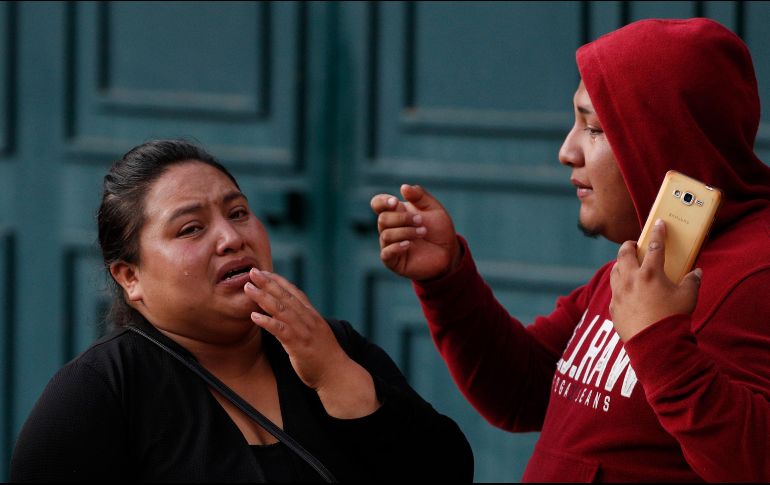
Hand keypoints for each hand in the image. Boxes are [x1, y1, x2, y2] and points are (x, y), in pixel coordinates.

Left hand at [244, 269, 378, 416]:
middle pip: (285, 296)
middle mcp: (309, 319)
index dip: (279, 281)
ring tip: (248, 288)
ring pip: (281, 309)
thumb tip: (291, 317)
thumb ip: (305, 323)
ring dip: (263, 297)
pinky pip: (280, 330)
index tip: (264, 272)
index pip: (294, 292)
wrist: (338, 374)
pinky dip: (267, 321)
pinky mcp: (299, 344)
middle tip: (252, 271)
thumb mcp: (317, 334)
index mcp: (312, 315)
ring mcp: (304, 331)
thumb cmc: (325, 357)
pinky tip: (254, 316)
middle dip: (268, 283)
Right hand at [370, 184, 460, 279]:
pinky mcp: (394, 261)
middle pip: (382, 219)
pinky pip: (386, 253)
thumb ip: (419, 196)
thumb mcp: (433, 208)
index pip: (378, 204)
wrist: (448, 252)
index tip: (395, 202)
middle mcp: (390, 228)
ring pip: (386, 234)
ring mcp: (390, 245)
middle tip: (420, 221)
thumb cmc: (439, 229)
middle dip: (402, 218)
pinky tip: (409, 244)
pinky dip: (396, 247)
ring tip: (423, 232)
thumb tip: (404, 187)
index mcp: (396, 213)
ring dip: (406, 231)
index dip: (382, 202)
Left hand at [610, 219, 701, 341]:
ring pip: (614, 271)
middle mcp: (630, 279)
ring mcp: (619, 293)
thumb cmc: (673, 318)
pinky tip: (625, 290)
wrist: (655, 343)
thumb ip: (692, 282)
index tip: (658, 223)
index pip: (654, 246)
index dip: (657, 232)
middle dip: (628, 245)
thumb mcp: (688, 297)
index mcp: (650, 273)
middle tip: (634, 244)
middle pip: (624, 254)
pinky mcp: (613, 307)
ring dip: (620, 265)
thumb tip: (696, 273)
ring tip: (627, 265)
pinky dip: (619, 286)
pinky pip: (614, 291)